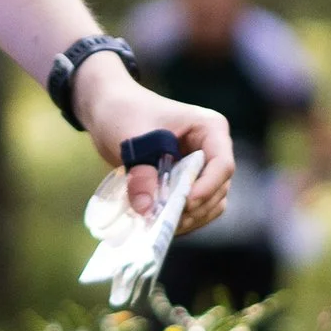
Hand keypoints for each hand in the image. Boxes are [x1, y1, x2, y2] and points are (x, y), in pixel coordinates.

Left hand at [71, 55, 235, 233]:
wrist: (107, 108)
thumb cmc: (124, 111)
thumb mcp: (132, 139)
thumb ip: (141, 173)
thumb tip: (146, 208)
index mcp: (209, 128)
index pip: (222, 165)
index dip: (207, 187)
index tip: (184, 203)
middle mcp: (212, 148)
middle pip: (218, 188)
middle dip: (195, 207)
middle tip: (165, 218)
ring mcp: (201, 167)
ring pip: (210, 202)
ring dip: (190, 217)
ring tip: (160, 222)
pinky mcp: (186, 181)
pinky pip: (195, 207)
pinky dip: (181, 218)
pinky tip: (159, 220)